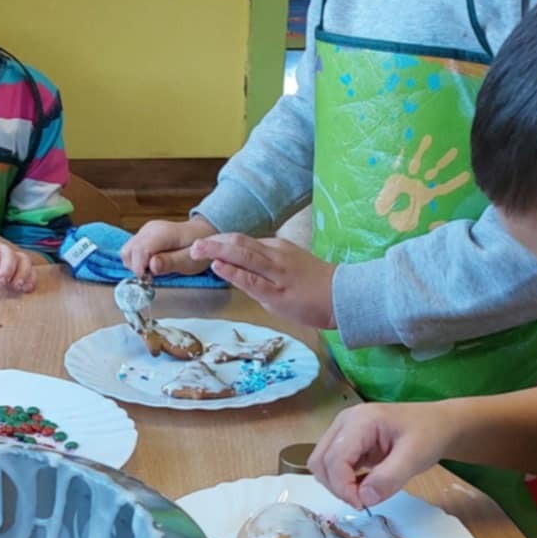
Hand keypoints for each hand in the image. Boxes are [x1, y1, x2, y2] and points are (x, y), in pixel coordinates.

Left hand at [0, 223, 39, 293]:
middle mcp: (0, 245)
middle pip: (8, 254)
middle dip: (6, 269)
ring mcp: (12, 253)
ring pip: (23, 260)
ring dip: (22, 274)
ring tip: (16, 288)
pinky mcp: (19, 263)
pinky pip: (30, 269)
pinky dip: (31, 278)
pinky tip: (26, 290)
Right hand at [121, 215, 214, 278]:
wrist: (201, 235)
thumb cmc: (197, 249)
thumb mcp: (189, 261)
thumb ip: (171, 263)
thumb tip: (152, 265)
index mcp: (163, 233)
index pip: (139, 250)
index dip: (140, 268)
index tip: (148, 279)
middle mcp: (150, 229)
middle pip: (129, 251)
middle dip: (137, 268)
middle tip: (152, 276)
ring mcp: (145, 230)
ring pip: (127, 251)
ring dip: (135, 265)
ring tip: (153, 270)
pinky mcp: (142, 235)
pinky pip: (131, 250)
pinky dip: (137, 261)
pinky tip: (151, 265)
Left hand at [189, 232, 334, 331]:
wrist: (344, 296)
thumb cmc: (317, 285)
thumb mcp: (288, 267)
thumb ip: (264, 267)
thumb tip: (240, 269)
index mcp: (276, 248)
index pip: (242, 241)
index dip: (219, 242)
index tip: (201, 244)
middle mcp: (275, 255)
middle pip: (239, 243)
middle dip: (213, 242)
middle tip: (192, 245)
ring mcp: (277, 273)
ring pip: (243, 256)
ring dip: (217, 251)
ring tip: (196, 251)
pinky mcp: (279, 292)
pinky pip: (252, 280)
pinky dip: (233, 272)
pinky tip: (219, 267)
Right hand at [309, 401, 458, 506]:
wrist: (439, 424)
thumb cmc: (429, 435)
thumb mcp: (414, 458)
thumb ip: (389, 478)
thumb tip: (364, 499)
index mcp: (360, 421)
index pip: (334, 458)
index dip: (343, 487)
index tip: (362, 505)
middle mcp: (344, 423)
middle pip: (320, 461)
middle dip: (337, 486)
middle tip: (362, 501)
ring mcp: (343, 431)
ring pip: (322, 465)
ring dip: (338, 485)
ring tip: (365, 492)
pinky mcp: (346, 442)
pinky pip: (333, 466)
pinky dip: (343, 481)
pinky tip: (365, 484)